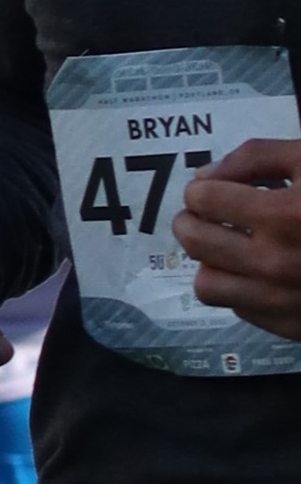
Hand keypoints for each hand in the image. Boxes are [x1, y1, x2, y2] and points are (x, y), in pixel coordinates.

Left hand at [178, 127, 300, 342]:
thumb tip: (207, 177)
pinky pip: (239, 308)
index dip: (202, 188)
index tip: (212, 187)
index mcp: (287, 215)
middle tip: (205, 213)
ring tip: (226, 244)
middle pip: (195, 241)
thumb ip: (259, 158)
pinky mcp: (292, 326)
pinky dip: (240, 287)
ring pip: (207, 284)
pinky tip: (260, 269)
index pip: (204, 198)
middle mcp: (277, 263)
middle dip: (193, 220)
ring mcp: (283, 300)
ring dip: (210, 260)